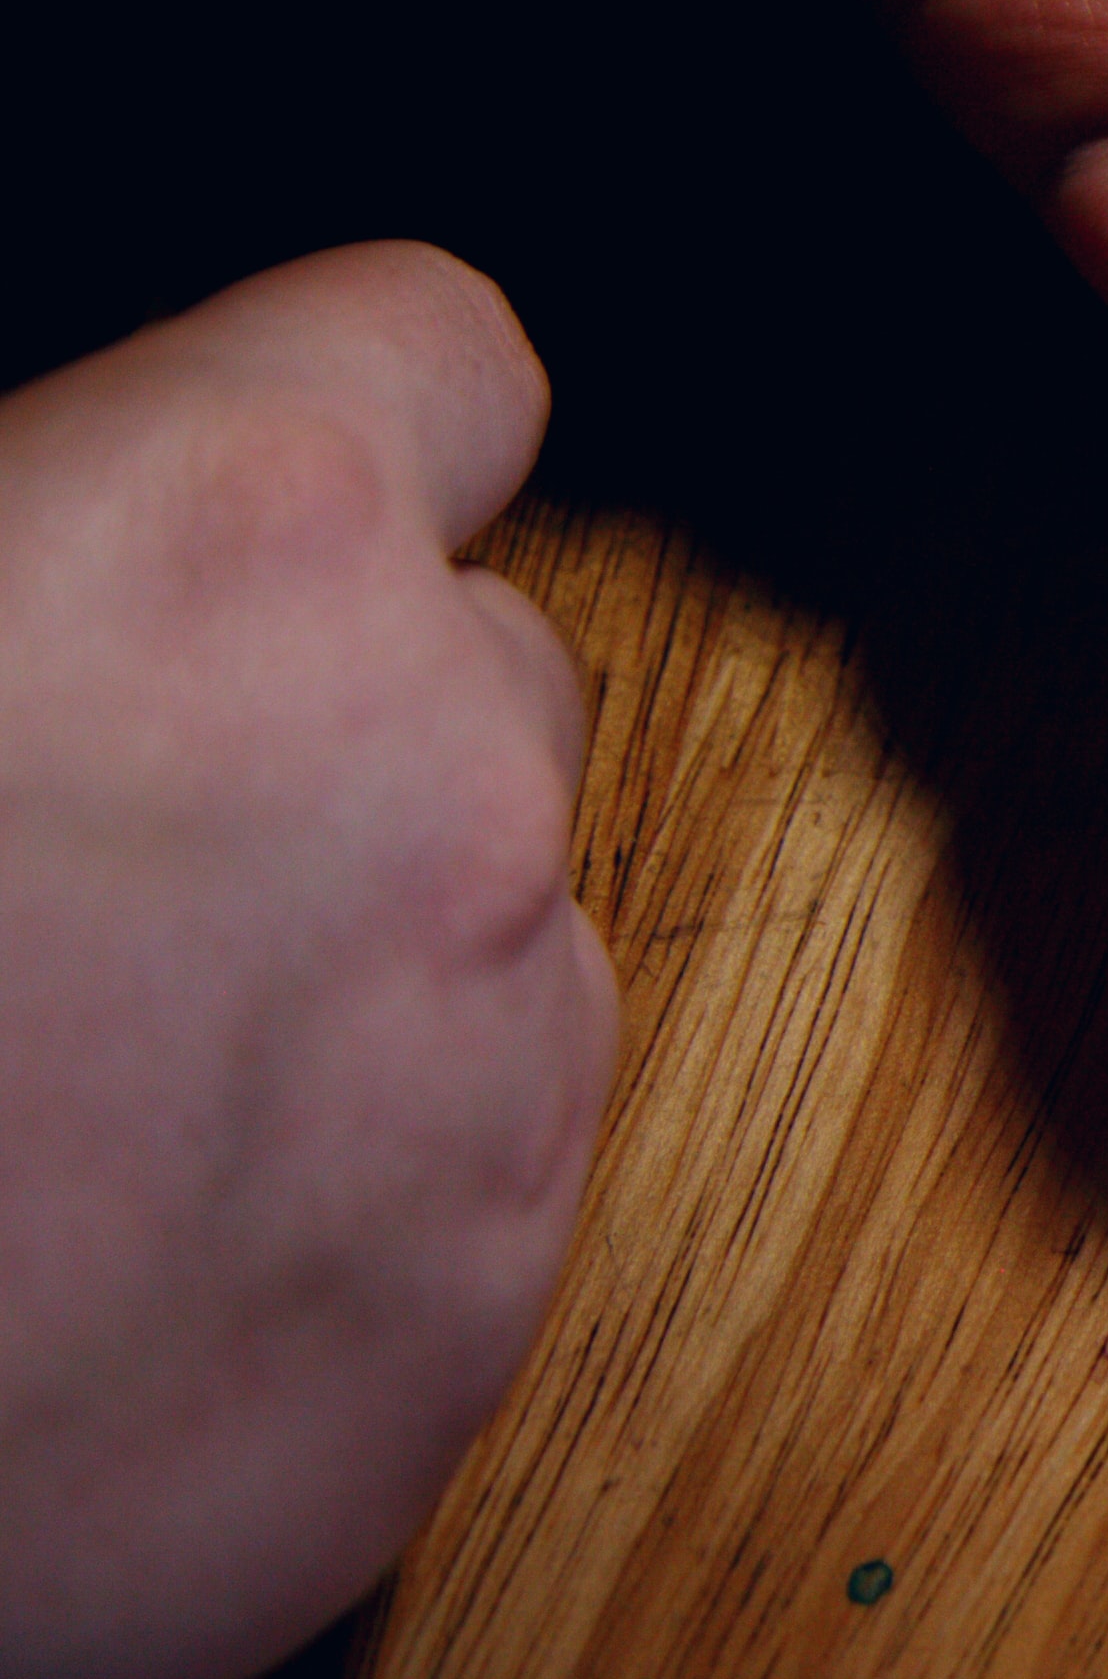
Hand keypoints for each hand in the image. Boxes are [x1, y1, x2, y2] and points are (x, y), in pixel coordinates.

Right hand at [0, 246, 610, 1678]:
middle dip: (326, 725)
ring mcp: (486, 1067)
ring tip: (53, 1093)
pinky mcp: (471, 1325)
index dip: (329, 423)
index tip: (257, 501)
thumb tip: (59, 556)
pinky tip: (92, 1267)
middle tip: (78, 859)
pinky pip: (465, 1176)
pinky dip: (327, 1198)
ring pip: (489, 928)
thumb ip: (14, 533)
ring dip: (338, 971)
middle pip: (481, 661)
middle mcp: (433, 781)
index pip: (438, 353)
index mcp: (239, 545)